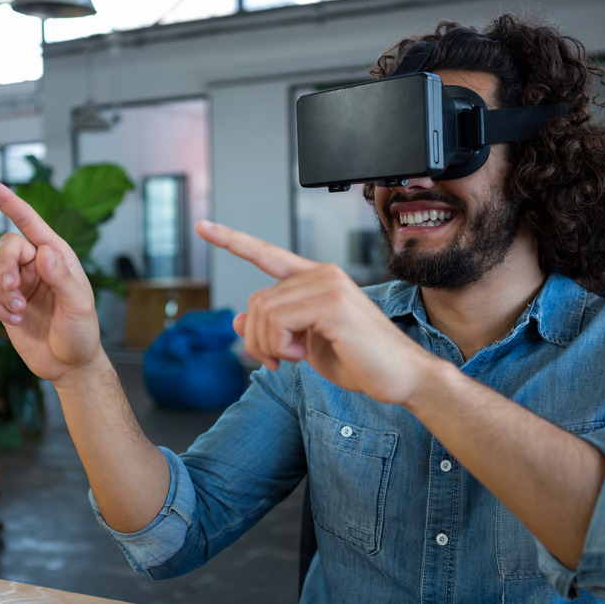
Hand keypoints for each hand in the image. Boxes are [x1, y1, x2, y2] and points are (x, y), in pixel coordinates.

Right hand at [0, 179, 102, 384]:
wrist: (69, 364)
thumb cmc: (81, 333)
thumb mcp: (79, 306)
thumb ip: (62, 278)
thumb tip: (43, 251)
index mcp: (58, 255)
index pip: (29, 222)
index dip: (7, 201)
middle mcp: (36, 263)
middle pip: (5, 245)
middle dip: (5, 265)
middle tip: (14, 289)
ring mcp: (19, 282)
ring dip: (0, 289)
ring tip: (19, 312)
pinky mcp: (4, 302)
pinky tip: (14, 321)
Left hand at [196, 221, 436, 404]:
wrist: (401, 378)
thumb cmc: (359, 361)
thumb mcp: (305, 346)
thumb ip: (274, 329)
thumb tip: (236, 320)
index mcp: (316, 279)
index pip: (267, 254)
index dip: (233, 240)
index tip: (204, 226)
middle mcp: (322, 274)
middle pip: (257, 300)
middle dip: (257, 339)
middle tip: (278, 360)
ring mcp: (328, 285)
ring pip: (262, 311)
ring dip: (269, 345)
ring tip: (296, 356)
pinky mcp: (332, 303)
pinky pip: (277, 322)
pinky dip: (280, 346)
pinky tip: (304, 354)